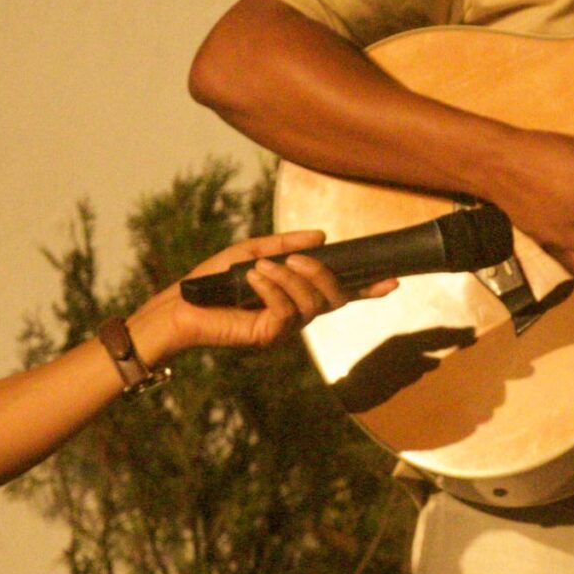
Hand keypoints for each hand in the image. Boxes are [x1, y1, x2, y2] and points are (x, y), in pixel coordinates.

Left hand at [130, 229, 370, 363]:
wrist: (182, 305)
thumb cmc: (215, 281)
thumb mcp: (253, 252)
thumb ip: (286, 244)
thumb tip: (321, 236)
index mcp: (298, 294)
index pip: (340, 293)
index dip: (368, 289)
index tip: (391, 279)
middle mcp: (298, 314)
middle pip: (334, 298)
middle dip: (322, 274)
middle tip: (298, 258)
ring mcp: (285, 328)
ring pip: (311, 303)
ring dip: (290, 278)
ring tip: (263, 267)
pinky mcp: (268, 336)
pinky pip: (285, 310)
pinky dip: (272, 288)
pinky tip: (254, 277)